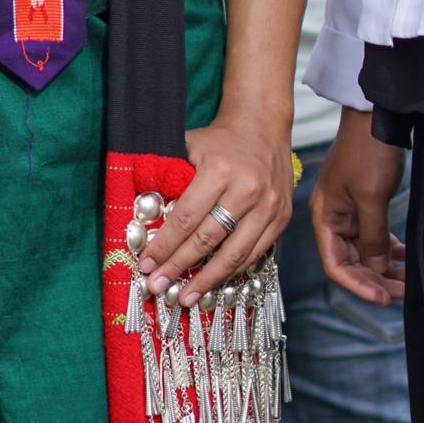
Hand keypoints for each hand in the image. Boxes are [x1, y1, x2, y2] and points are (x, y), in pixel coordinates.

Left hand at [141, 102, 294, 305]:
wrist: (262, 125)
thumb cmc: (219, 139)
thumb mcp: (188, 147)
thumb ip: (167, 178)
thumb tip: (141, 217)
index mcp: (220, 170)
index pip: (186, 218)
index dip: (164, 245)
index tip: (146, 264)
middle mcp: (247, 190)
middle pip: (207, 240)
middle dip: (179, 267)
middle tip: (158, 286)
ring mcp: (269, 206)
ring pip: (235, 254)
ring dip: (208, 280)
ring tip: (186, 297)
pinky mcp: (282, 217)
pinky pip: (255, 253)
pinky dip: (234, 271)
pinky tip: (214, 281)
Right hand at [311, 111, 406, 304]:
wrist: (376, 116)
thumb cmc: (367, 151)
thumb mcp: (372, 197)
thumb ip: (373, 236)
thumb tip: (375, 269)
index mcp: (325, 217)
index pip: (335, 264)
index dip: (358, 285)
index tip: (382, 298)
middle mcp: (334, 219)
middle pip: (352, 262)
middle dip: (376, 280)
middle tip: (403, 295)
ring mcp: (350, 213)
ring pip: (367, 252)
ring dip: (386, 268)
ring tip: (410, 284)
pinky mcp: (366, 205)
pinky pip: (376, 237)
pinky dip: (391, 250)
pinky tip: (407, 260)